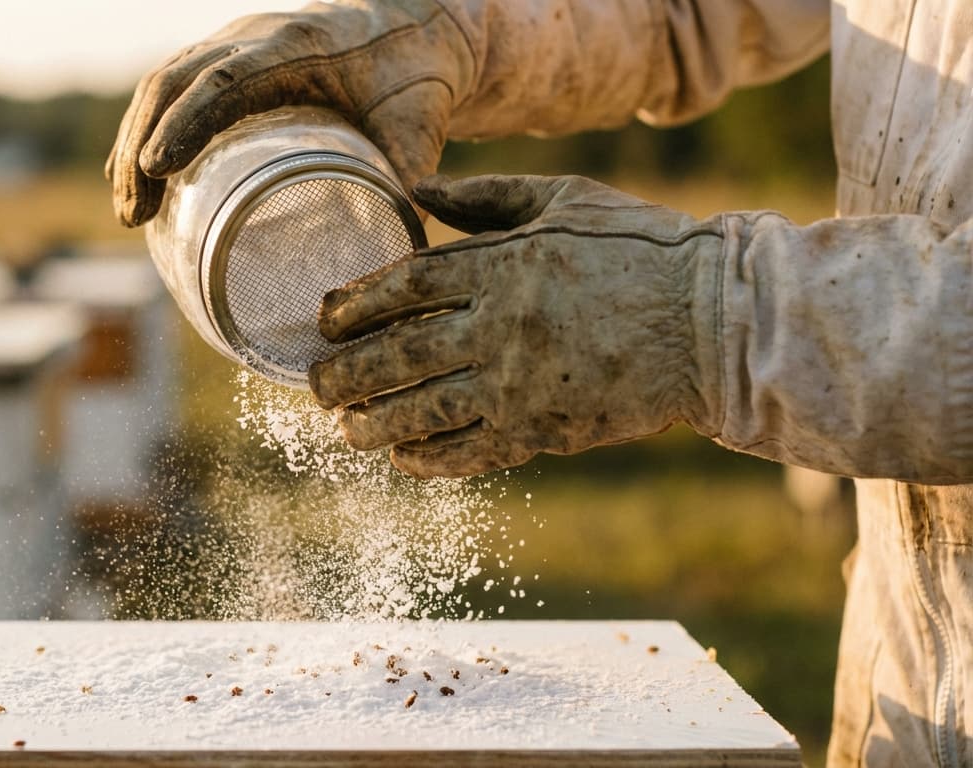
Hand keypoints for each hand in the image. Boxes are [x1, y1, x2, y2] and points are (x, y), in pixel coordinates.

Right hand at [105, 0, 472, 226]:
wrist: (413, 25)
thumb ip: (411, 181)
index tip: (156, 169)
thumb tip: (403, 254)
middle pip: (175, 82)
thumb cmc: (416, 77)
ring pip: (163, 82)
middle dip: (142, 147)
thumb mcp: (420, 126)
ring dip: (133, 143)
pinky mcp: (226, 57)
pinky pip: (170, 84)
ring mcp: (233, 43)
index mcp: (296, 46)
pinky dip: (143, 127)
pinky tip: (130, 174)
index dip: (185, 122)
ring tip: (131, 214)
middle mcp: (252, 36)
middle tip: (135, 215)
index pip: (225, 81)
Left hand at [308, 174, 725, 478]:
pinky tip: (403, 459)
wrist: (714, 322)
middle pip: (400, 353)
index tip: (324, 320)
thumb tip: (416, 186)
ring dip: (374, 423)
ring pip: (424, 410)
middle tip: (314, 385)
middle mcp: (503, 325)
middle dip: (345, 372)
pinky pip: (471, 452)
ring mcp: (522, 382)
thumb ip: (486, 196)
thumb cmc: (640, 249)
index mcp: (504, 264)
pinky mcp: (546, 429)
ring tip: (344, 430)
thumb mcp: (564, 199)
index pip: (407, 285)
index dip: (355, 304)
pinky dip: (430, 459)